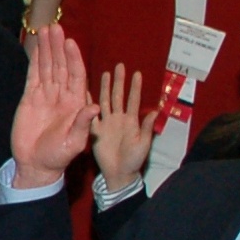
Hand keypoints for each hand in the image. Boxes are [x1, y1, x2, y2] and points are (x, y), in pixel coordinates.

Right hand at [12, 24, 97, 189]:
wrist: (36, 165)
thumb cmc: (58, 156)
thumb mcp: (75, 143)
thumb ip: (83, 124)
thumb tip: (94, 107)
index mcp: (76, 103)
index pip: (76, 75)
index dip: (74, 58)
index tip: (70, 43)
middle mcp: (62, 96)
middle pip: (61, 66)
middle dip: (59, 47)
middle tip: (55, 28)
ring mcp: (46, 96)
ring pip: (47, 67)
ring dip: (47, 49)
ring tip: (45, 30)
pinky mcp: (30, 99)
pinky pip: (34, 76)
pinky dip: (35, 61)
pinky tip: (36, 48)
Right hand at [91, 63, 152, 191]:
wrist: (118, 173)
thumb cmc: (133, 160)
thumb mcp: (142, 144)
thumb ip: (146, 128)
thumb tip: (155, 111)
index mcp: (131, 121)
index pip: (133, 100)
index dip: (135, 87)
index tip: (137, 73)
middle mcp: (118, 119)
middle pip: (118, 96)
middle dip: (119, 81)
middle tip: (120, 66)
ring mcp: (106, 123)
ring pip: (105, 101)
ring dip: (105, 88)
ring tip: (105, 73)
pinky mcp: (95, 131)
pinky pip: (90, 115)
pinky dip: (88, 104)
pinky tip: (85, 93)